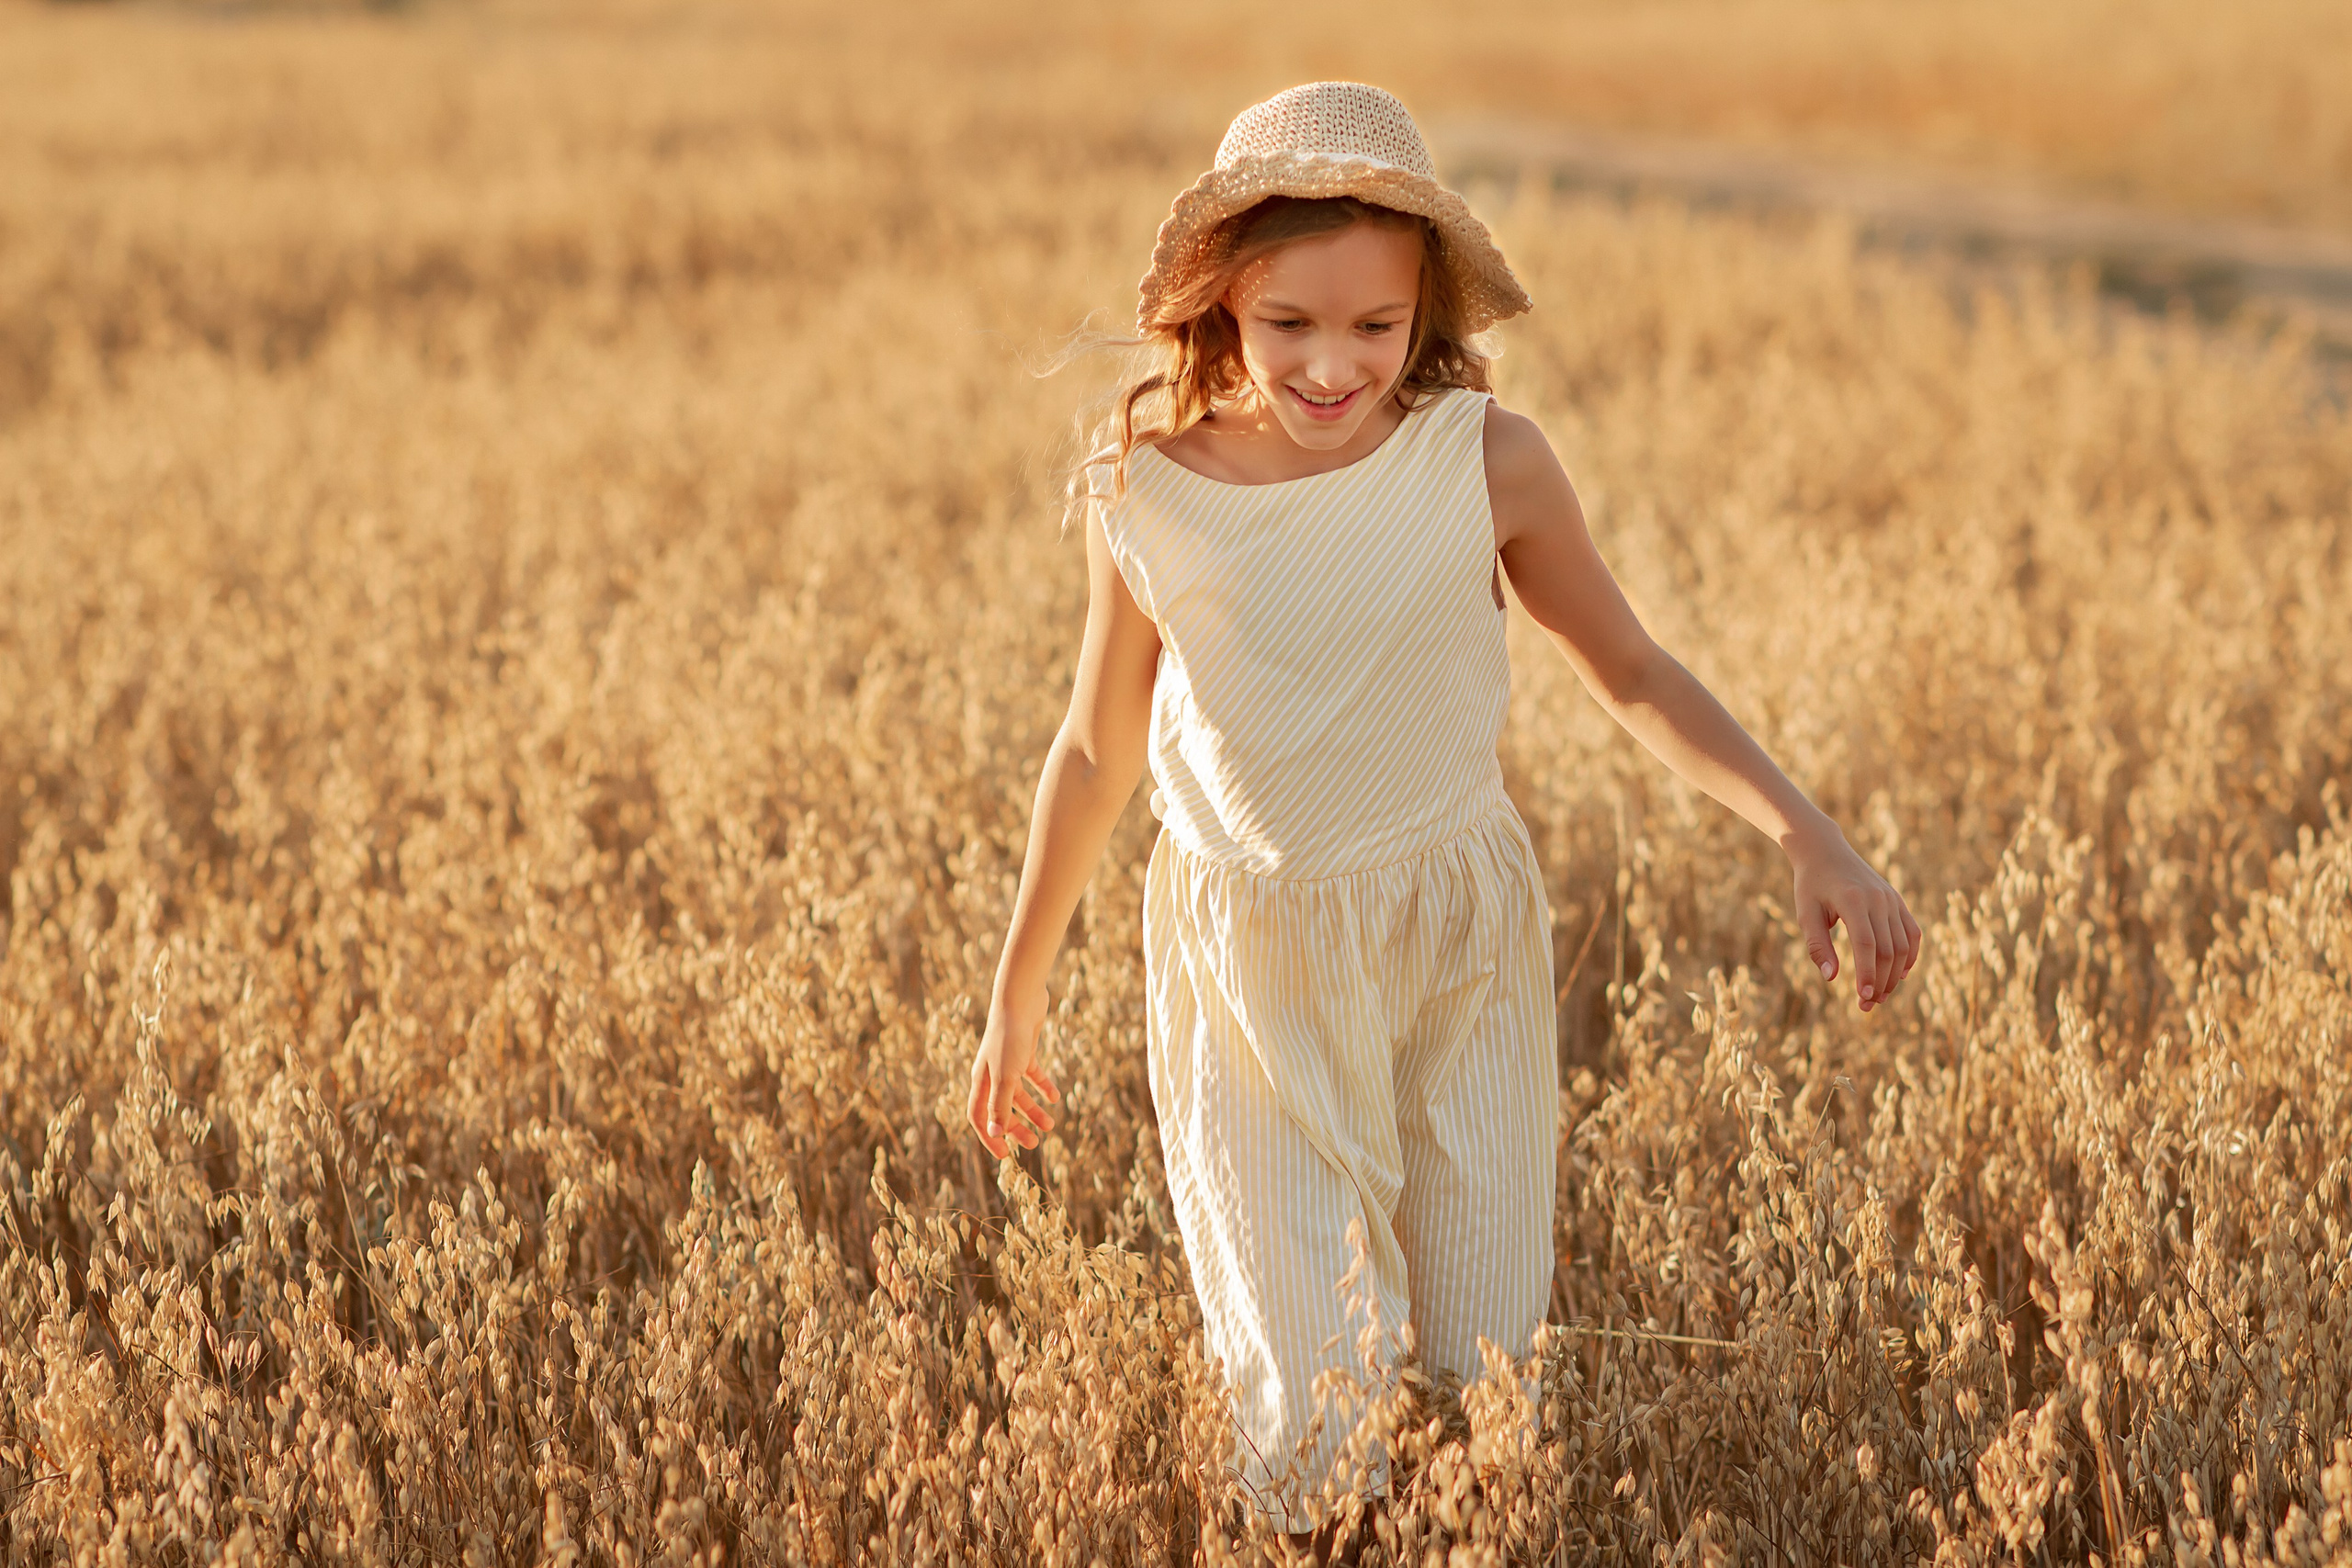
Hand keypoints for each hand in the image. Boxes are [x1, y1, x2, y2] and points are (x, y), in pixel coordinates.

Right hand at [966, 983, 1061, 1157]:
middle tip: (1034, 1144)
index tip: (1005, 1155)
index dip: (989, 1137)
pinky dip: (1043, 1087)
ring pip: (1019, 1094)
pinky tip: (1055, 1098)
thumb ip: (1000, 1105)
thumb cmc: (1010, 1037)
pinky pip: (1033, 1075)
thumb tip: (995, 1134)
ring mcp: (1008, 1062)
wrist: (1021, 999)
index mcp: (980, 1080)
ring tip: (1051, 1125)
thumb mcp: (1006, 1076)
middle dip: (1016, 1128)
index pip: (978, 1116)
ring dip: (1033, 1111)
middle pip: (1000, 1108)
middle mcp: (991, 1073)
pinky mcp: (1025, 1051)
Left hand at [1787, 824, 1920, 1012]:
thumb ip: (1817, 945)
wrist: (1825, 851)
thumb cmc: (1811, 885)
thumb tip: (1831, 978)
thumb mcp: (1806, 913)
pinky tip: (1900, 975)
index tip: (1863, 997)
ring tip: (1880, 995)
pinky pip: (1912, 932)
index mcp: (1853, 900)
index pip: (1866, 944)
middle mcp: (1878, 899)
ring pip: (1903, 944)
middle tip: (1867, 1005)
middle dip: (1881, 981)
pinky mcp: (1897, 901)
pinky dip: (1910, 955)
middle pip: (1888, 949)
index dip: (1868, 973)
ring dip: (1895, 974)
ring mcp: (1891, 899)